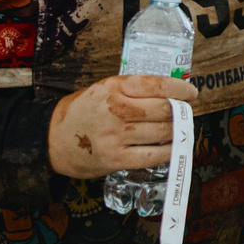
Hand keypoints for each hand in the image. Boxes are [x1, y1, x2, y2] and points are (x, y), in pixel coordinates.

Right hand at [49, 74, 195, 180]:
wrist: (51, 139)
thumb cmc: (82, 111)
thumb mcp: (103, 89)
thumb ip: (132, 90)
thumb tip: (170, 93)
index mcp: (114, 87)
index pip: (157, 85)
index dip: (180, 89)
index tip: (192, 93)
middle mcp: (116, 110)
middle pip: (164, 110)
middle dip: (181, 112)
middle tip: (186, 113)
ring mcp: (116, 136)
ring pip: (161, 132)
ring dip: (178, 131)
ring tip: (182, 130)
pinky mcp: (116, 159)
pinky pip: (152, 155)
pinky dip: (168, 151)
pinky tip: (173, 147)